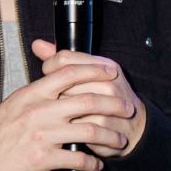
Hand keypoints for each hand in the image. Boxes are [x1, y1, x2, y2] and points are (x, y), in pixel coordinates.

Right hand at [0, 57, 132, 170]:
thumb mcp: (16, 101)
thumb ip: (40, 90)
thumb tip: (58, 78)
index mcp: (34, 93)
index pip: (69, 72)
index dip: (95, 70)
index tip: (112, 72)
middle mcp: (41, 110)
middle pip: (87, 100)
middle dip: (114, 104)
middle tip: (128, 108)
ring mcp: (43, 134)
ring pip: (89, 130)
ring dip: (110, 136)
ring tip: (120, 140)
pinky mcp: (42, 158)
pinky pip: (77, 159)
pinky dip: (93, 163)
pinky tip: (98, 164)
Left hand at [32, 40, 145, 158]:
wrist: (133, 124)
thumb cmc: (107, 97)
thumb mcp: (90, 74)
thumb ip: (64, 61)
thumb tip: (36, 44)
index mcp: (104, 65)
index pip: (64, 58)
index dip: (49, 67)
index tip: (48, 76)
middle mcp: (108, 81)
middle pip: (64, 81)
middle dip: (54, 91)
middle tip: (55, 99)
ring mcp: (108, 103)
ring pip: (68, 101)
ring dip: (59, 108)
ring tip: (61, 112)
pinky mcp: (104, 124)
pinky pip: (75, 122)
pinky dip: (67, 125)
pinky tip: (68, 125)